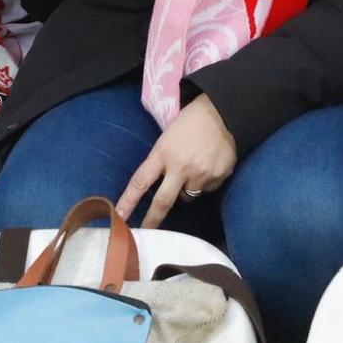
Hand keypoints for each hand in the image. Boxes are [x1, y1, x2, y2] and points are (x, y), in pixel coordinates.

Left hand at [116, 95, 236, 229]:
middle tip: (146, 231)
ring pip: (188, 196)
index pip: (140, 181)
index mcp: (163, 152)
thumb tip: (161, 184)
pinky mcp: (218, 177)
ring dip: (186, 189)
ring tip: (194, 167)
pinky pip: (207, 189)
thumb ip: (163, 160)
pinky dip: (205, 181)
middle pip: (162, 201)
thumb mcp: (168, 136)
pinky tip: (209, 163)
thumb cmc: (190, 121)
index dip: (128, 201)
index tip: (119, 217)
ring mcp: (200, 174)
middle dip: (152, 219)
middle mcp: (180, 167)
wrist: (223, 111)